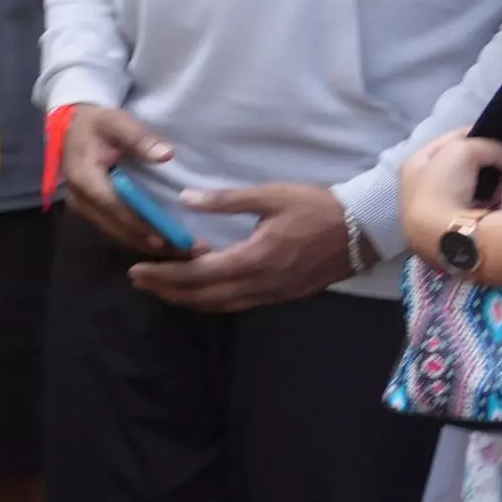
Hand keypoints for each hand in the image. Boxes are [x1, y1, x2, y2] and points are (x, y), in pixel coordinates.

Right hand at [54, 103, 176, 256]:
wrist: (70, 126)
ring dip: (145, 244)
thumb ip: (140, 138)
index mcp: (84, 177)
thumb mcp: (117, 122)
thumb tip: (166, 155)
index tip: (167, 237)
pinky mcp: (89, 211)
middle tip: (183, 250)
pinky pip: (113, 229)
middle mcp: (80, 199)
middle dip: (149, 241)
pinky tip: (160, 243)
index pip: (114, 206)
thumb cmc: (96, 124)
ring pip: (115, 233)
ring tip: (178, 251)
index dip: (140, 223)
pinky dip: (137, 237)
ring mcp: (82, 207)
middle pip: (116, 227)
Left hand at [133, 181, 361, 312]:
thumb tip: (187, 199)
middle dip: (167, 291)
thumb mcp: (271, 195)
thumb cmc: (318, 207)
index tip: (137, 269)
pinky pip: (238, 305)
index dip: (164, 275)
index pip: (198, 274)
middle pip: (203, 297)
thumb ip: (227, 200)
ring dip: (187, 299)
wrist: (365, 230)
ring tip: (161, 288)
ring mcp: (273, 294)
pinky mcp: (282, 296)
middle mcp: (261, 283)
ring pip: (220, 305)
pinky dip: (212, 300)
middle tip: (139, 281)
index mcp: (255, 258)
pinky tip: (200, 290)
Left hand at [397, 130, 501, 259]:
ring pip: (478, 180)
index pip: (454, 139)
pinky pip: (482, 200)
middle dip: (499, 150)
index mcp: (418, 162)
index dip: (484, 131)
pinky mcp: (460, 222)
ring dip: (499, 172)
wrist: (443, 235)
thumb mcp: (464, 151)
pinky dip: (495, 194)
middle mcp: (427, 183)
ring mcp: (443, 205)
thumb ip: (490, 146)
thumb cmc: (444, 186)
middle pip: (469, 159)